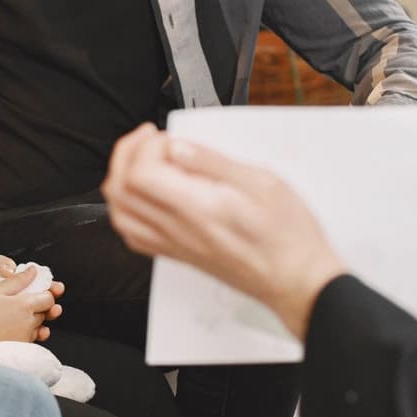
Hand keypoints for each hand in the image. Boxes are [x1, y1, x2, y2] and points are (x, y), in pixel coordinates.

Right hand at [0, 255, 64, 338]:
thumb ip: (17, 280)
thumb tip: (33, 272)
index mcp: (24, 306)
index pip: (49, 298)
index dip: (45, 292)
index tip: (36, 290)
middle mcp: (29, 323)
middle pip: (46, 312)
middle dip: (39, 305)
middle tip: (22, 301)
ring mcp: (25, 337)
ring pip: (40, 326)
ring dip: (34, 319)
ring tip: (15, 314)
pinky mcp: (19, 348)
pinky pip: (32, 338)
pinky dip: (29, 332)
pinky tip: (15, 327)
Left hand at [101, 124, 344, 338]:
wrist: (296, 280)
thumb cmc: (287, 236)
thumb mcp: (262, 181)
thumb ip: (212, 162)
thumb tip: (177, 146)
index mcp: (198, 208)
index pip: (141, 174)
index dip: (145, 147)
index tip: (165, 136)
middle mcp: (178, 230)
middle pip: (120, 191)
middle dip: (126, 155)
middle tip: (149, 140)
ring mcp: (174, 245)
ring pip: (120, 214)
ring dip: (121, 180)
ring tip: (143, 161)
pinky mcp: (177, 254)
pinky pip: (133, 235)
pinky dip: (128, 209)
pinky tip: (145, 195)